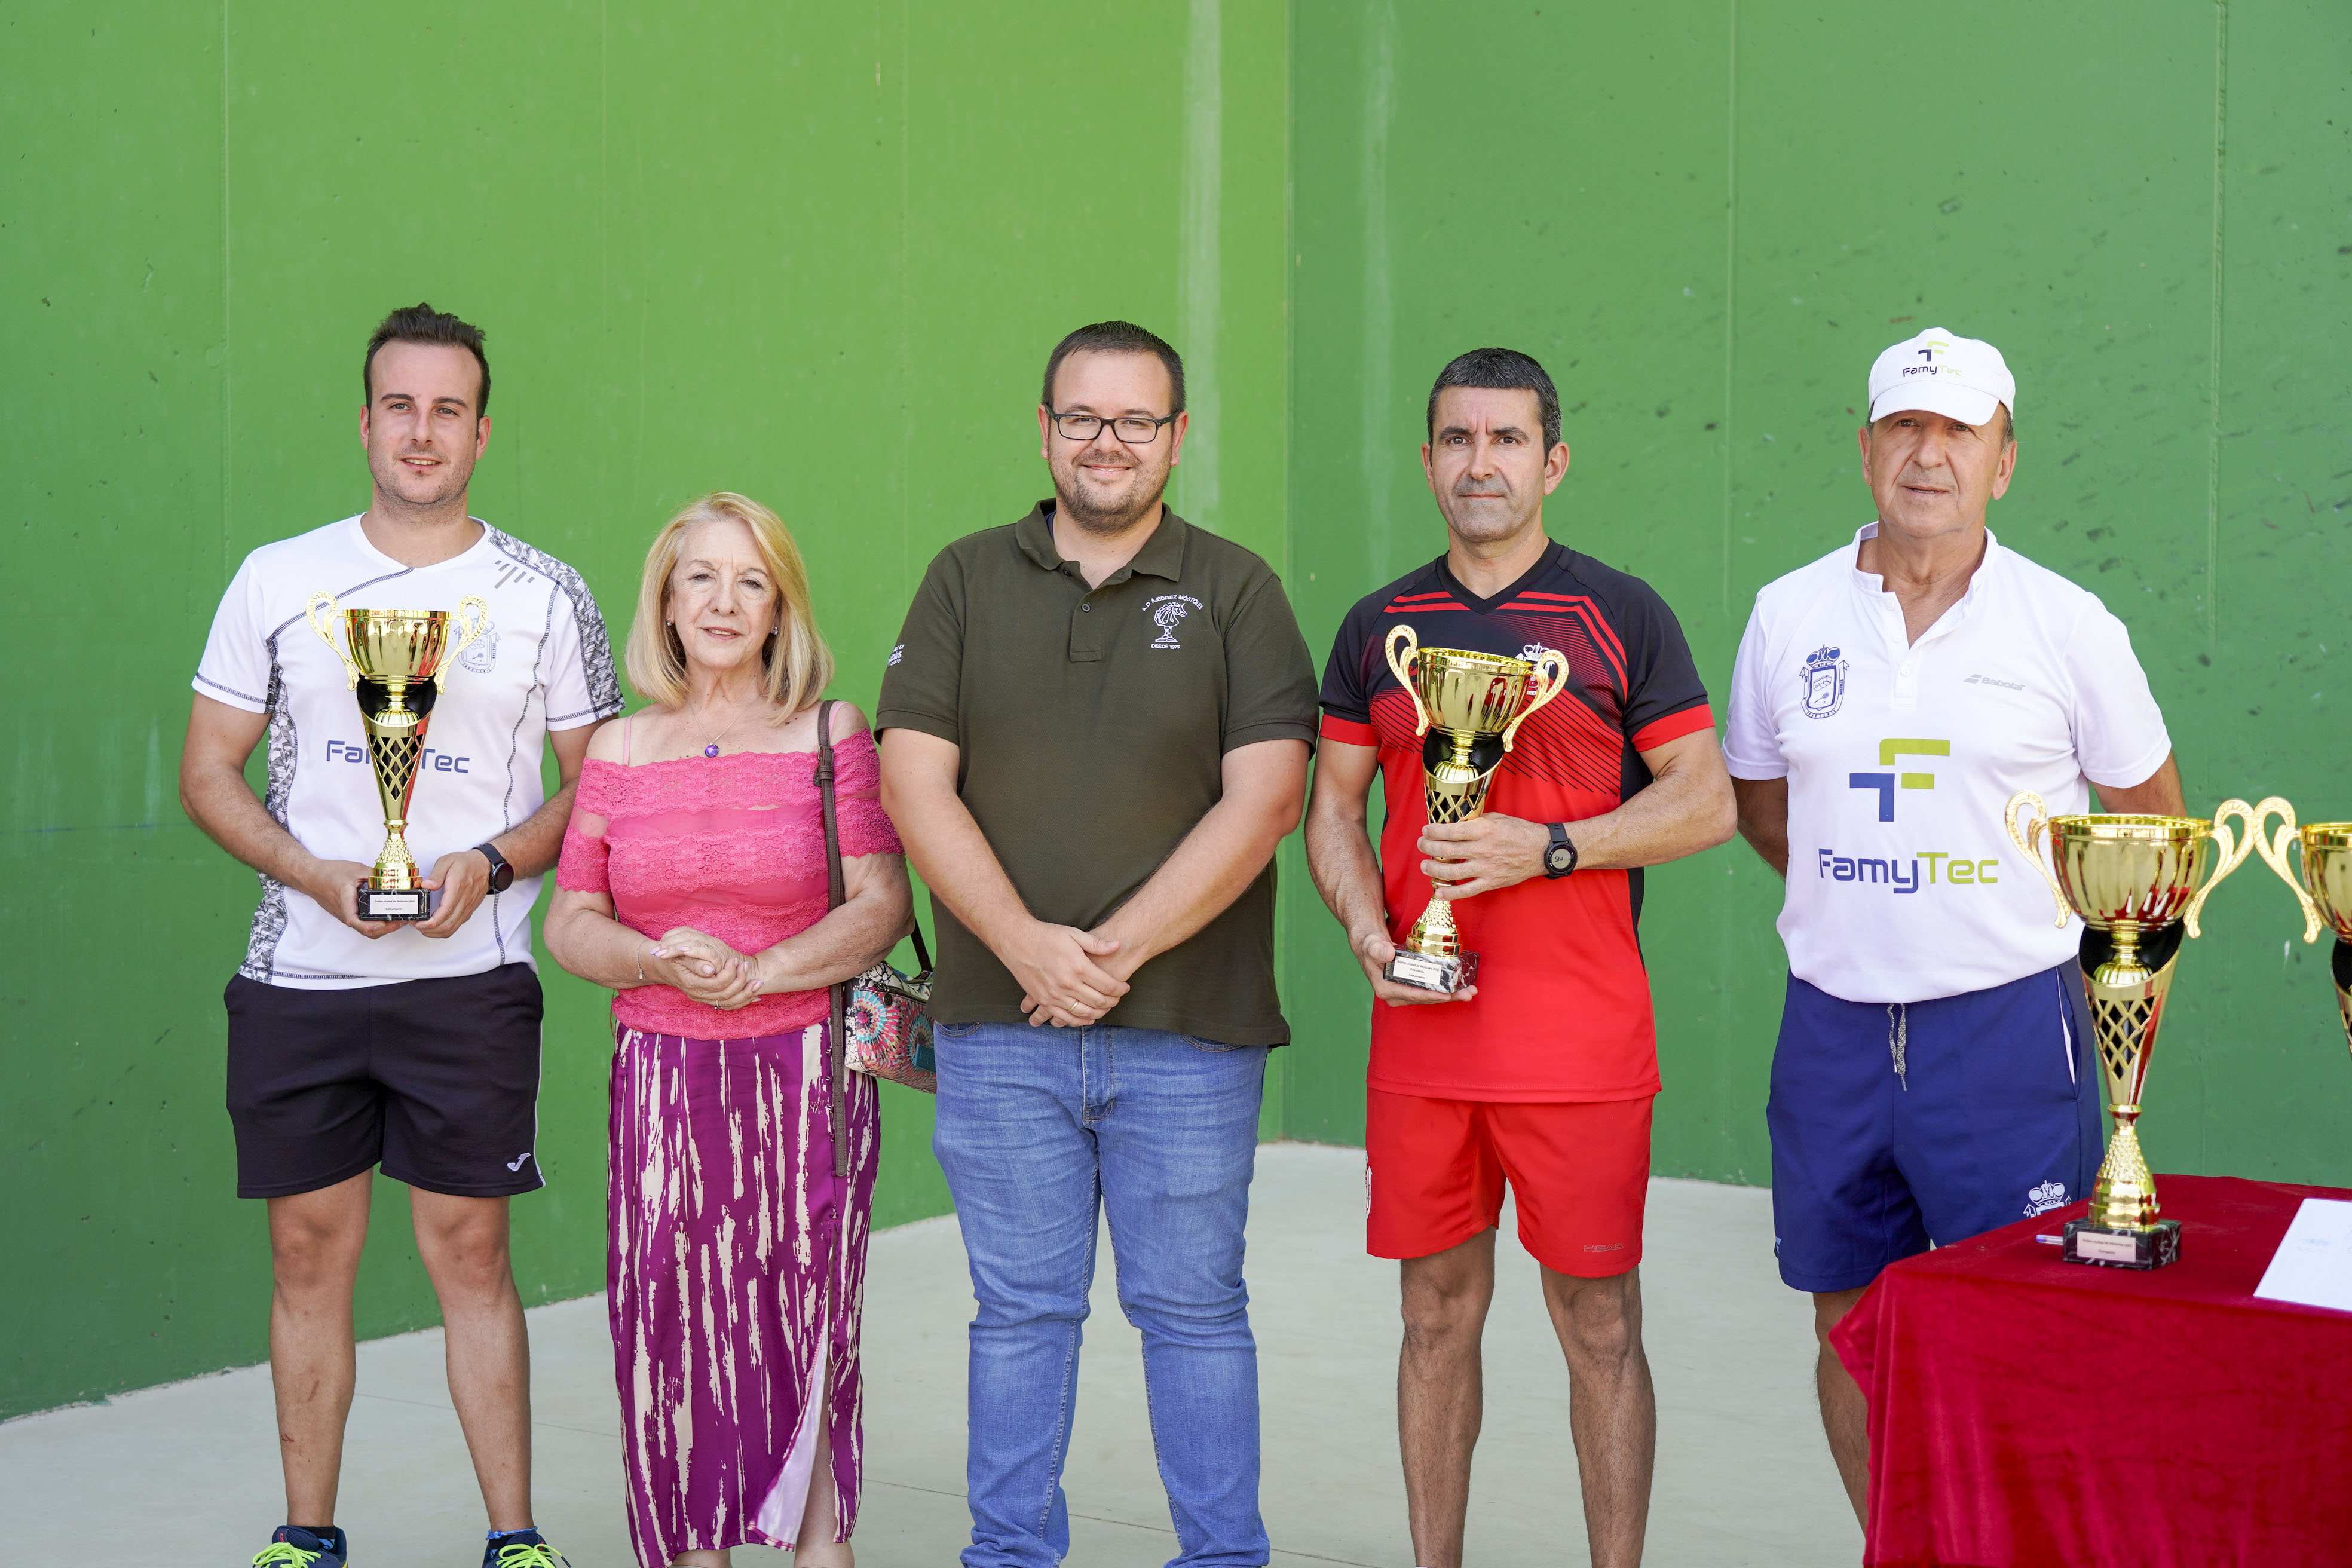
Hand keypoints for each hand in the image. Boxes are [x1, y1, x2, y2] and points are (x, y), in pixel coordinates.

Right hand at [303, 858, 404, 939]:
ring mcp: (345, 915)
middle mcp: (344, 912)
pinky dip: (375, 924)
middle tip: (401, 921)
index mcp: (345, 901)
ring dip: (381, 928)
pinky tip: (386, 917)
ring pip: (364, 929)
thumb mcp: (355, 869)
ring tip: (398, 921)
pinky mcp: (347, 914)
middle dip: (384, 929)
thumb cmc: (330, 872)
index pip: (354, 921)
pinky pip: (361, 924)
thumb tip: (392, 879)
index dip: (370, 926)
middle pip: (364, 930)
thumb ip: (374, 875)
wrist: (311, 876)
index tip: (384, 924)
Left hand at [413, 848, 490, 937]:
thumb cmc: (467, 863)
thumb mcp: (448, 861)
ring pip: (451, 929)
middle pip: (447, 925)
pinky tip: (434, 926)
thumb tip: (426, 885)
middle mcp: (463, 902)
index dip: (430, 922)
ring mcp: (466, 909)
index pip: (445, 912)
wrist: (486, 866)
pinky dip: (443, 930)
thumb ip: (436, 874)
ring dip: (435, 932)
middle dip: (429, 930)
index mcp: (457, 889)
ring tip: (423, 927)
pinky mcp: (467, 912)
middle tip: (416, 925)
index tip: (418, 923)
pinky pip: (455, 926)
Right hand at [647, 927, 763, 1009]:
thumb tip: (710, 969)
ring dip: (746, 994)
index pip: (718, 983)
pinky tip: (755, 997)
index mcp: (692, 983)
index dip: (730, 972)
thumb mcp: (680, 954)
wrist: (662, 965)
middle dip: (741, 981)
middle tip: (746, 965)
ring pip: (729, 1003)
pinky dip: (743, 1001)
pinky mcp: (708, 999)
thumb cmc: (672, 956)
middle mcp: (698, 994)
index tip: (735, 960)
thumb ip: (695, 961)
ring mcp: (703, 998)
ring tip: (757, 982)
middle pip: (726, 995)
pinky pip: (729, 1006)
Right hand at [1005, 921, 1128, 1027]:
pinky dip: (1079, 1021)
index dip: (1120, 989)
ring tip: (1105, 1008)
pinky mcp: (1044, 1000)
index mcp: (1078, 967)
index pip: (1108, 985)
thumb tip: (1118, 945)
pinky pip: (1064, 1018)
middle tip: (1117, 998)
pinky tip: (1087, 1018)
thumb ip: (1096, 944)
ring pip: (1084, 1013)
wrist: (1017, 941)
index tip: (1124, 988)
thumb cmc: (1047, 935)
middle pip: (1099, 1001)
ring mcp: (1055, 995)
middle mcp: (1068, 984)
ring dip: (1099, 1013)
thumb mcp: (1073, 934)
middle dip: (1113, 1002)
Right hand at [1350, 924, 1475, 1006]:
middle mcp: (1395, 995)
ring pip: (1430, 996)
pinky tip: (1460, 986)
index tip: (1447, 994)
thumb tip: (1387, 954)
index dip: (1431, 995)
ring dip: (1450, 994)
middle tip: (1468, 993)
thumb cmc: (1370, 943)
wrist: (1370, 943)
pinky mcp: (1411, 988)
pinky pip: (1430, 990)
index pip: (1412, 994)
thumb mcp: (1371, 943)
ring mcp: (1404, 993)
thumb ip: (1376, 948)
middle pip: (1425, 998)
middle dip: (1447, 996)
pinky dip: (1444, 988)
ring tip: (1469, 991)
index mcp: (1385, 989)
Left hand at [1418, 814, 1549, 900]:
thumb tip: (1454, 824)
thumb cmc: (1519, 831)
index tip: (1426, 830)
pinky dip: (1450, 894)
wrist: (1540, 850)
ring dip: (1433, 869)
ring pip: (1452, 872)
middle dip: (1428, 847)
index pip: (1451, 831)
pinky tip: (1438, 893)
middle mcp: (1483, 849)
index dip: (1433, 831)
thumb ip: (1475, 821)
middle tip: (1422, 845)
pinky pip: (1467, 891)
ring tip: (1424, 865)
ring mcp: (1486, 868)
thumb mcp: (1496, 818)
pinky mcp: (1491, 882)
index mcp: (1484, 830)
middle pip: (1446, 851)